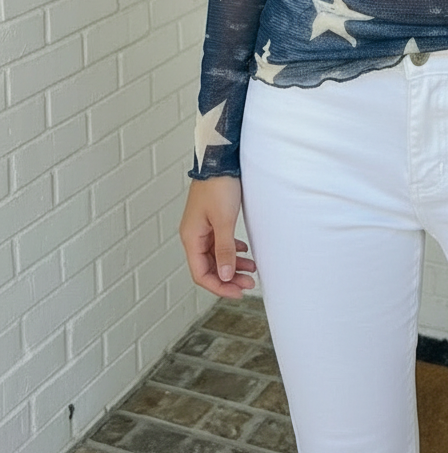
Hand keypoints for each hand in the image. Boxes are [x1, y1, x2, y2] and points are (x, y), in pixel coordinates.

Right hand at [179, 175, 256, 298]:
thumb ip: (225, 250)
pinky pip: (220, 242)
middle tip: (249, 283)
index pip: (201, 274)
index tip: (238, 292)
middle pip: (209, 267)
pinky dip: (232, 250)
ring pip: (216, 255)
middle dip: (229, 277)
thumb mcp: (224, 221)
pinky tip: (244, 250)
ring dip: (232, 264)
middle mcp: (194, 235)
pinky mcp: (212, 219)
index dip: (219, 286)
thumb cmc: (219, 186)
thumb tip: (225, 276)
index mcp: (191, 238)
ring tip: (252, 268)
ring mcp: (202, 227)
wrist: (219, 160)